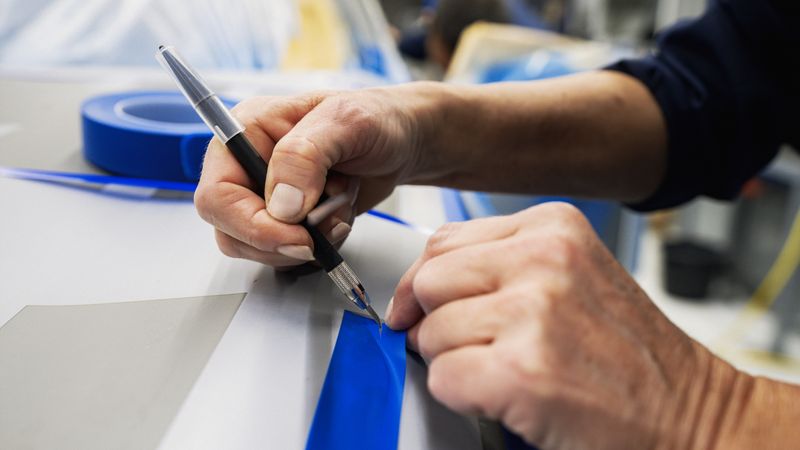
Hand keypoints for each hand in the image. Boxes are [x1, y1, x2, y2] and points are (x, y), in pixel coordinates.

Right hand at [194, 86, 432, 267]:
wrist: (404, 141)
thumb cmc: (377, 118)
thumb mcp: (345, 122)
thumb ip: (306, 156)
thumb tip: (280, 204)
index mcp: (245, 132)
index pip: (217, 195)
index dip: (250, 225)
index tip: (296, 236)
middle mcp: (247, 166)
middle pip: (231, 230)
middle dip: (282, 239)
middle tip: (322, 232)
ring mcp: (266, 196)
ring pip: (260, 248)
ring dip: (308, 241)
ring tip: (339, 206)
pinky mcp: (289, 220)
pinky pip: (289, 253)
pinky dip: (321, 245)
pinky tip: (339, 214)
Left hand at [387, 202, 749, 449]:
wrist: (691, 415)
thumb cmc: (630, 355)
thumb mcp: (572, 276)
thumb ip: (501, 266)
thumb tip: (419, 287)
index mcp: (553, 227)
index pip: (444, 241)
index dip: (426, 284)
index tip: (424, 307)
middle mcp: (544, 259)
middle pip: (428, 282)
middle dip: (437, 322)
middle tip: (480, 346)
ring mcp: (533, 313)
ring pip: (430, 334)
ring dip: (456, 363)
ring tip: (511, 370)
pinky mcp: (522, 371)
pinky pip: (443, 379)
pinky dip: (465, 396)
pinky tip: (511, 396)